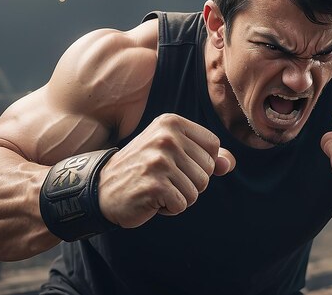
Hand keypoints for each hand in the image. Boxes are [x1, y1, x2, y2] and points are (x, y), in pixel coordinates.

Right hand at [98, 113, 235, 227]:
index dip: (200, 163)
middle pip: (208, 170)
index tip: (175, 163)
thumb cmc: (144, 170)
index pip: (213, 146)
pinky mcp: (154, 185)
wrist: (102, 188)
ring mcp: (159, 161)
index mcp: (172, 122)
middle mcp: (166, 137)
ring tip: (158, 188)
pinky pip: (183, 204)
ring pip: (198, 190)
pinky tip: (152, 200)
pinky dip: (170, 208)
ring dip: (180, 197)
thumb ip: (206, 156)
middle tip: (162, 178)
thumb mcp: (174, 154)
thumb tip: (229, 164)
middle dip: (190, 182)